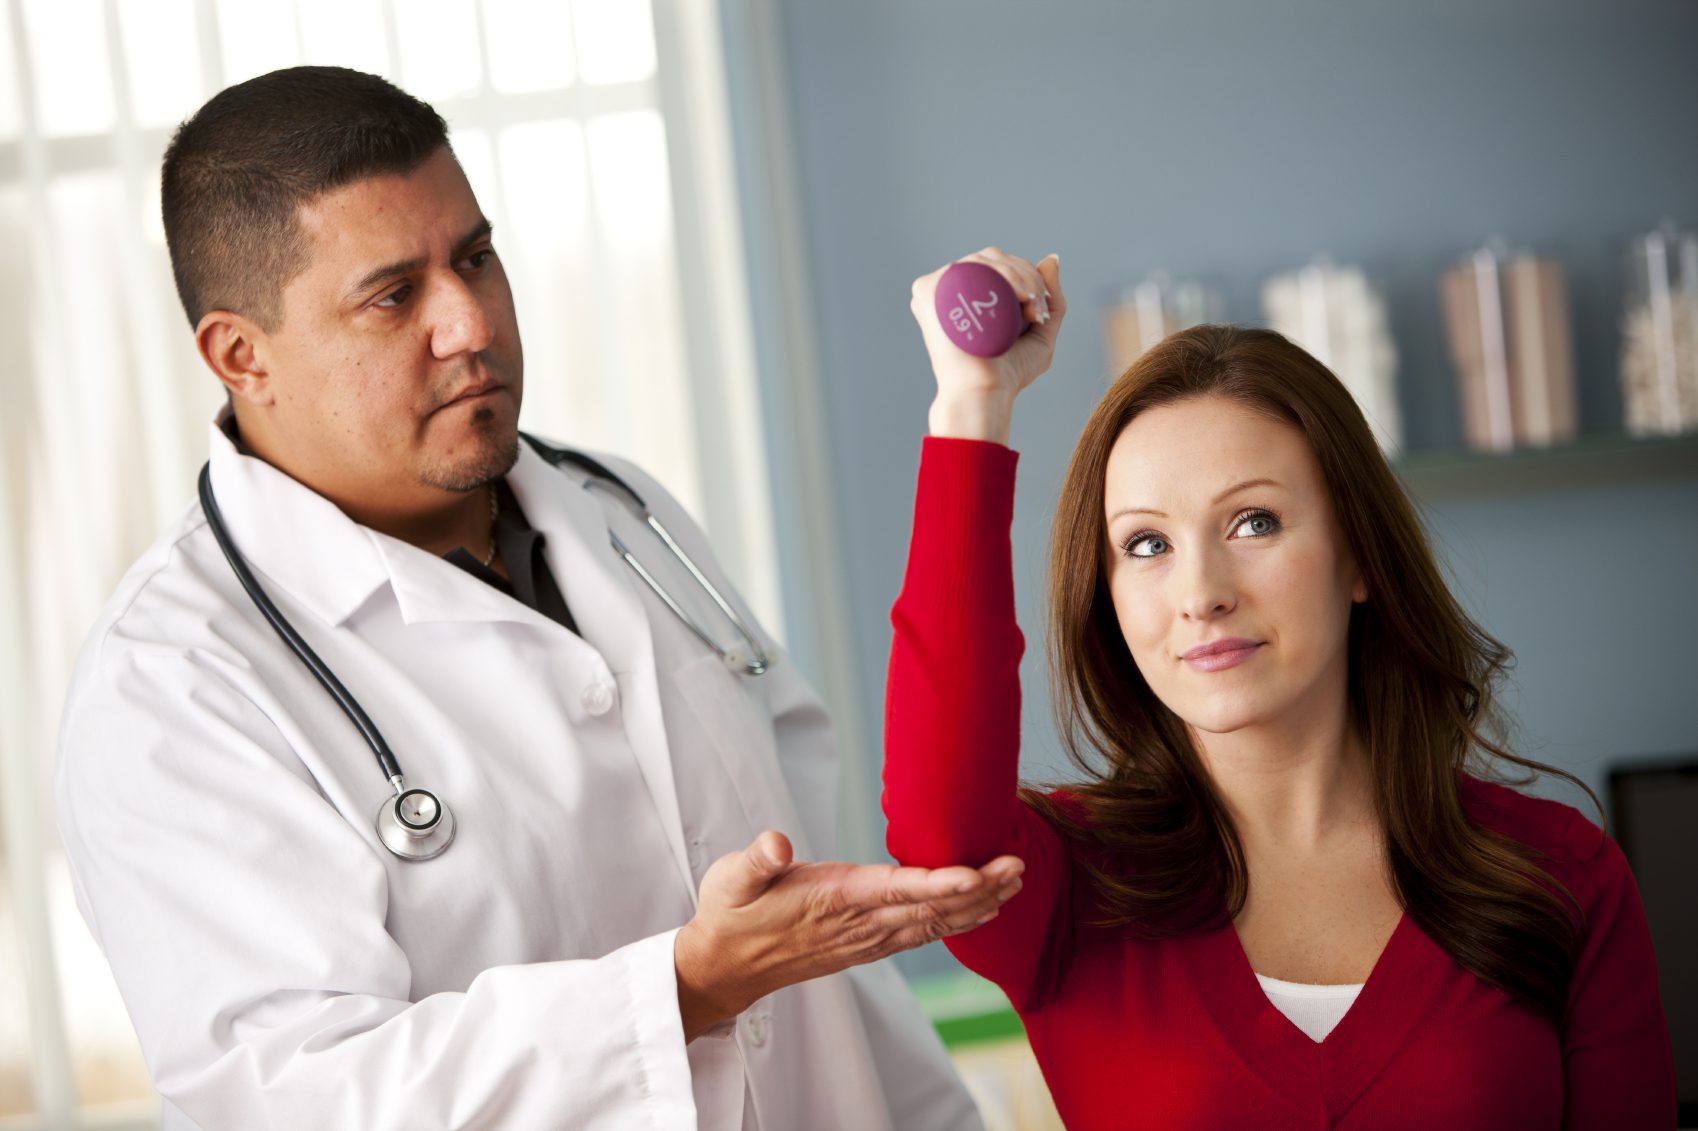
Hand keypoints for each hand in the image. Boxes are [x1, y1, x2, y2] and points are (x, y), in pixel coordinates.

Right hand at [673, 830, 1022, 1040]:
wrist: (725, 967)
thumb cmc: (731, 914)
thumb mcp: (732, 879)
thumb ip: (757, 860)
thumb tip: (777, 844)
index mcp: (832, 900)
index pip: (896, 890)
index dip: (939, 884)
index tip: (978, 874)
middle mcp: (858, 924)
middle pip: (930, 908)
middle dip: (979, 889)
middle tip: (1019, 866)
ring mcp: (866, 939)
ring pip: (934, 924)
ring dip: (978, 905)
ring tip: (1015, 883)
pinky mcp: (868, 945)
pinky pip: (922, 934)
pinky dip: (957, 921)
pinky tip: (982, 911)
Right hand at [910, 248, 1065, 444]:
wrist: (984, 391)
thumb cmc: (1008, 373)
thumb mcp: (1039, 333)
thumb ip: (1050, 296)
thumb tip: (1051, 258)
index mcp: (970, 296)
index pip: (1001, 266)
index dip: (1029, 279)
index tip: (1041, 312)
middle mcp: (951, 289)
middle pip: (994, 257)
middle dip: (1027, 278)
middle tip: (1037, 313)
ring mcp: (938, 288)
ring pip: (984, 259)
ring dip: (1018, 277)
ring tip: (1029, 308)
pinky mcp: (929, 290)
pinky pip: (967, 266)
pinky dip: (998, 274)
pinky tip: (1014, 297)